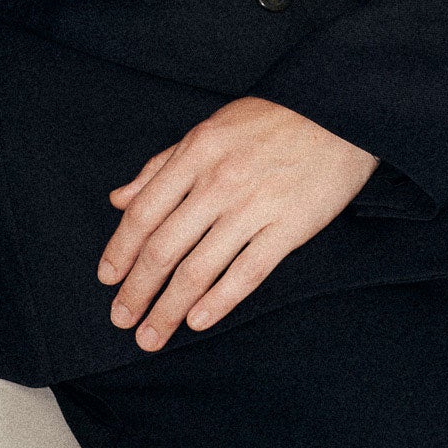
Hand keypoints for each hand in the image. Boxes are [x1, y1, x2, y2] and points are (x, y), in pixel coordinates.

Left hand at [96, 96, 380, 349]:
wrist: (340, 112)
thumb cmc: (272, 119)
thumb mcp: (211, 127)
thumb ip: (163, 165)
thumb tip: (119, 199)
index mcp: (197, 152)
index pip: (144, 212)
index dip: (120, 251)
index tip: (107, 278)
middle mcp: (220, 181)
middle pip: (164, 248)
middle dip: (137, 291)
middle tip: (121, 318)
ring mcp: (255, 207)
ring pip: (199, 270)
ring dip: (169, 309)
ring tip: (152, 336)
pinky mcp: (288, 228)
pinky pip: (246, 274)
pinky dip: (218, 302)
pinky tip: (198, 321)